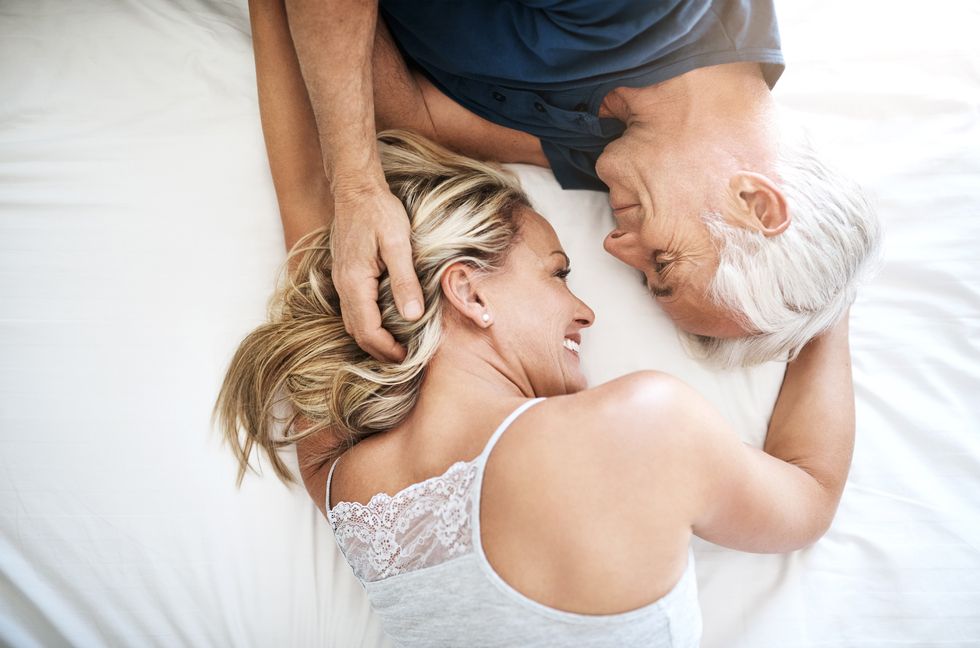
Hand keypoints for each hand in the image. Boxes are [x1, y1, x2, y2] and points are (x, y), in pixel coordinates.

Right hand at [330, 183, 423, 361]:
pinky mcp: (346, 274)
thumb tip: (412, 316)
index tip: (408, 357)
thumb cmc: (379, 211)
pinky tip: (386, 322)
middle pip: (357, 332)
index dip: (387, 349)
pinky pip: (353, 309)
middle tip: (405, 359)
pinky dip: (368, 323)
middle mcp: (343, 286)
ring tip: (397, 346)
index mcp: (355, 282)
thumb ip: (404, 280)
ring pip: (353, 322)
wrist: (356, 188)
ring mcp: (342, 280)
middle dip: (379, 350)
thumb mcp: (397, 243)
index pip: (367, 330)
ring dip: (373, 339)